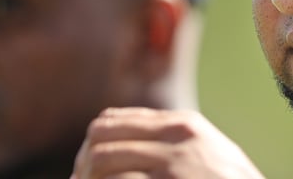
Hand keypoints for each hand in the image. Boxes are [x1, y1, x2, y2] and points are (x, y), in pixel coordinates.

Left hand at [71, 107, 264, 178]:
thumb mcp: (210, 154)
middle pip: (99, 136)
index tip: (85, 172)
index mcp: (183, 125)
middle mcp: (176, 137)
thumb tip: (132, 144)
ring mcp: (173, 165)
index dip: (90, 147)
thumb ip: (175, 143)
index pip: (113, 120)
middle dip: (82, 164)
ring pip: (100, 161)